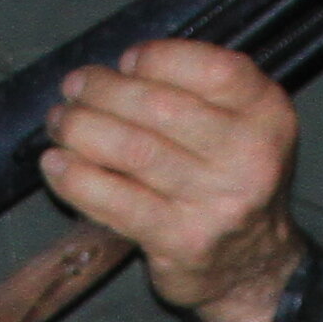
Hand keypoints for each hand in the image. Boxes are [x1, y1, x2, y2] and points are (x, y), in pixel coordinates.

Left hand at [43, 37, 306, 321]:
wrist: (249, 264)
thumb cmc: (227, 180)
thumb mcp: (238, 124)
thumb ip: (194, 89)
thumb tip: (115, 72)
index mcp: (266, 114)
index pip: (209, 68)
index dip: (157, 57)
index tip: (126, 62)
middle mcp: (250, 157)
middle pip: (159, 106)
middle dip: (102, 90)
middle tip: (75, 88)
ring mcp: (217, 202)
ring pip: (131, 150)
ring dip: (81, 129)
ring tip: (61, 122)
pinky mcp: (181, 240)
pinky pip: (114, 200)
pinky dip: (75, 177)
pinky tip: (56, 164)